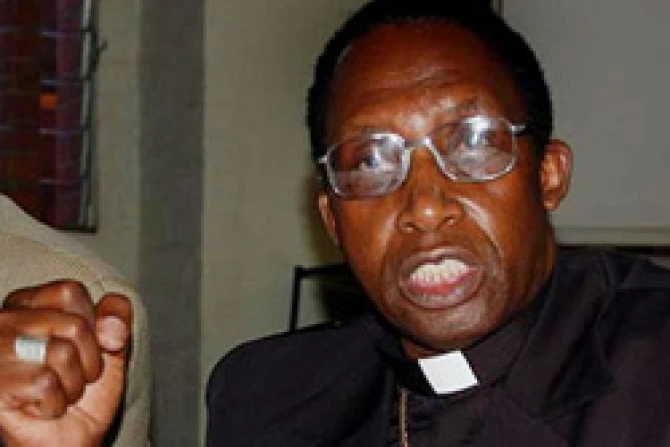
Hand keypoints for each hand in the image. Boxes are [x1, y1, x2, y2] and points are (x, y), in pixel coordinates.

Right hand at [0, 281, 131, 446]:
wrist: (72, 438)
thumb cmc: (84, 389)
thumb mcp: (111, 345)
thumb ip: (116, 318)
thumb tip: (111, 327)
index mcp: (29, 303)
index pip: (71, 291)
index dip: (92, 324)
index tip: (85, 347)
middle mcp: (5, 320)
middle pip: (73, 325)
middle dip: (88, 360)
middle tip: (73, 377)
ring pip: (61, 353)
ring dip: (73, 384)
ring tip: (58, 392)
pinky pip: (46, 384)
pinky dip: (55, 404)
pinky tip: (41, 407)